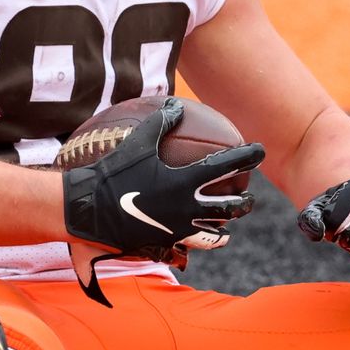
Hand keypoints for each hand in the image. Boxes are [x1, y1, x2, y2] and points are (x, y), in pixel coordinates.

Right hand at [61, 97, 264, 304]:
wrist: (89, 208)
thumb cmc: (114, 171)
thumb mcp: (139, 142)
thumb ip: (161, 122)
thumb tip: (176, 105)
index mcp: (185, 180)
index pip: (227, 166)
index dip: (248, 157)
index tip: (260, 151)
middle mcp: (187, 206)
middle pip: (230, 208)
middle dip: (244, 203)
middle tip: (249, 197)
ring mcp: (177, 227)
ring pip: (214, 234)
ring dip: (225, 228)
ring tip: (229, 225)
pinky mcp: (165, 242)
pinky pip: (189, 244)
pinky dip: (198, 241)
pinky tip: (197, 238)